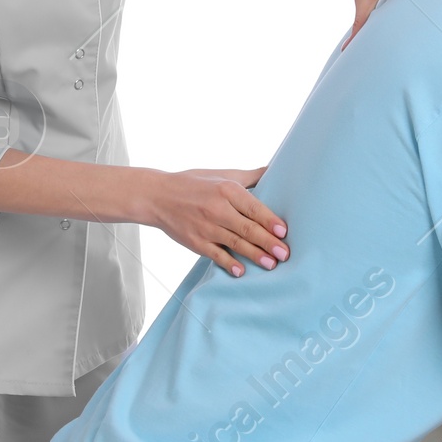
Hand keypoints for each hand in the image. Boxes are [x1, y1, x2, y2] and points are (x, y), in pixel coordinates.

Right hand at [137, 168, 289, 277]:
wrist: (157, 196)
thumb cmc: (194, 183)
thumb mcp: (222, 174)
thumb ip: (250, 176)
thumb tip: (276, 169)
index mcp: (226, 190)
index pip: (253, 208)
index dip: (269, 220)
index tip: (284, 231)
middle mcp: (217, 209)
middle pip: (247, 228)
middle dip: (268, 242)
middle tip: (285, 253)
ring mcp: (205, 227)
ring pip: (235, 243)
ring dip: (254, 255)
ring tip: (271, 264)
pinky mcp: (196, 242)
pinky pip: (216, 255)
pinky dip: (229, 264)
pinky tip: (242, 271)